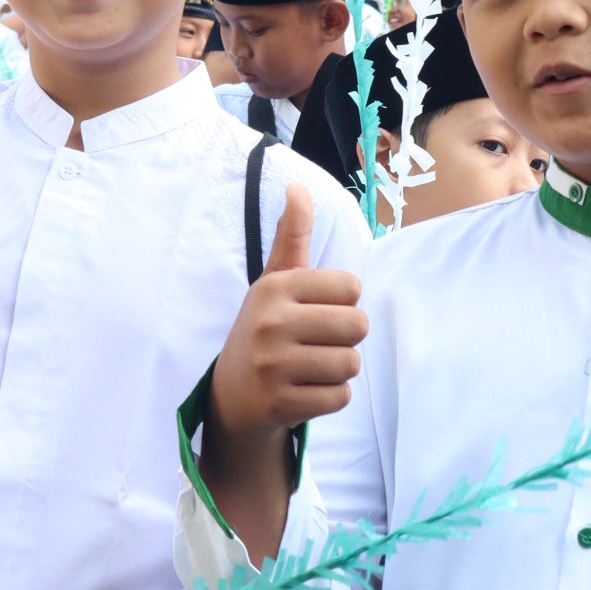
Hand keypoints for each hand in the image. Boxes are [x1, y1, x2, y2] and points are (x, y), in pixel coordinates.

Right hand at [210, 185, 365, 438]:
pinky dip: (330, 397)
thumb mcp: (274, 279)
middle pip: (357, 326)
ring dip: (339, 369)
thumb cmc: (265, 327)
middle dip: (346, 337)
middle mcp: (272, 324)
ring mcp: (273, 366)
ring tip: (310, 367)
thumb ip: (292, 235)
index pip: (351, 288)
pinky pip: (340, 398)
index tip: (315, 311)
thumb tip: (298, 186)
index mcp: (276, 287)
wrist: (233, 393)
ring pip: (351, 364)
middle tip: (317, 342)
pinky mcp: (280, 403)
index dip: (342, 302)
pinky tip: (305, 390)